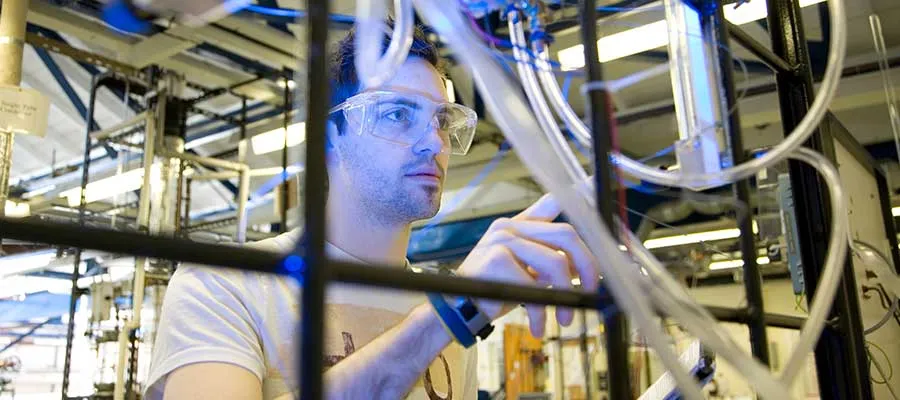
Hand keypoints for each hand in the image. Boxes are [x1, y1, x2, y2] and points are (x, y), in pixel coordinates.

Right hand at [455, 193, 599, 336]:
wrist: (457, 308)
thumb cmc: (493, 289)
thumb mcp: (524, 272)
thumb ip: (548, 261)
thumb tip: (583, 266)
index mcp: (519, 225)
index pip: (550, 202)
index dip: (576, 190)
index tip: (593, 181)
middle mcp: (510, 226)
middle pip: (566, 235)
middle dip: (587, 266)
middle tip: (591, 292)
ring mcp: (502, 240)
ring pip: (555, 263)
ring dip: (566, 297)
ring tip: (565, 318)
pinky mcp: (496, 259)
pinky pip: (533, 287)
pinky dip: (541, 312)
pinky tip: (538, 326)